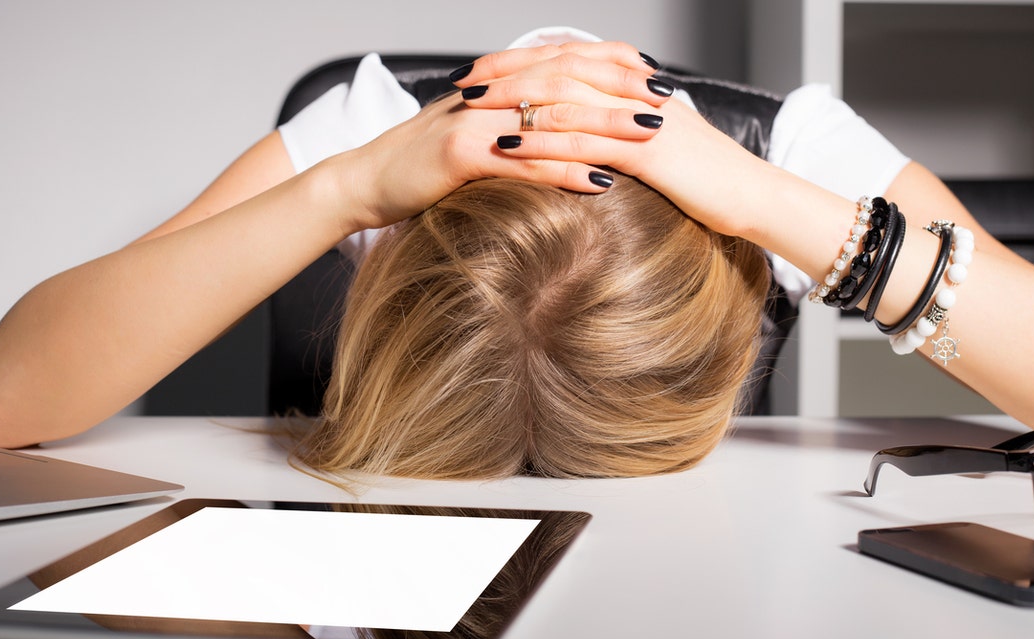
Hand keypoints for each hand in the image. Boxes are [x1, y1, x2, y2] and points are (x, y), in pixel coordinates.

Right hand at [325, 42, 671, 234]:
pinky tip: (602, 182)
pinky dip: (566, 170)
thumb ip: (516, 127)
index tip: (655, 79)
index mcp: (498, 84)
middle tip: (668, 101)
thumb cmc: (422, 166)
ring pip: (553, 118)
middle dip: (623, 91)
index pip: (565, 61)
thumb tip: (560, 131)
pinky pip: (525, 161)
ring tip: (652, 138)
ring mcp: (476, 121)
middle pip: (569, 82)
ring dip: (608, 128)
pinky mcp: (461, 154)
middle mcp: (490, 92)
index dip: (613, 66)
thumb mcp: (475, 136)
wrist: (366, 182)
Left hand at [450, 41, 775, 240]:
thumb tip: (590, 143)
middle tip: (463, 81)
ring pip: (564, 98)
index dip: (523, 62)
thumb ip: (625, 137)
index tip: (484, 71)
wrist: (756, 197)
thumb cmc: (710, 182)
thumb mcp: (662, 150)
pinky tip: (507, 147)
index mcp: (637, 87)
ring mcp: (639, 119)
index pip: (570, 60)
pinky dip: (540, 141)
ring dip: (512, 101)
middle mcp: (635, 93)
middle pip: (558, 68)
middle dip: (506, 72)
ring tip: (471, 109)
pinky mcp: (645, 152)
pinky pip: (582, 140)